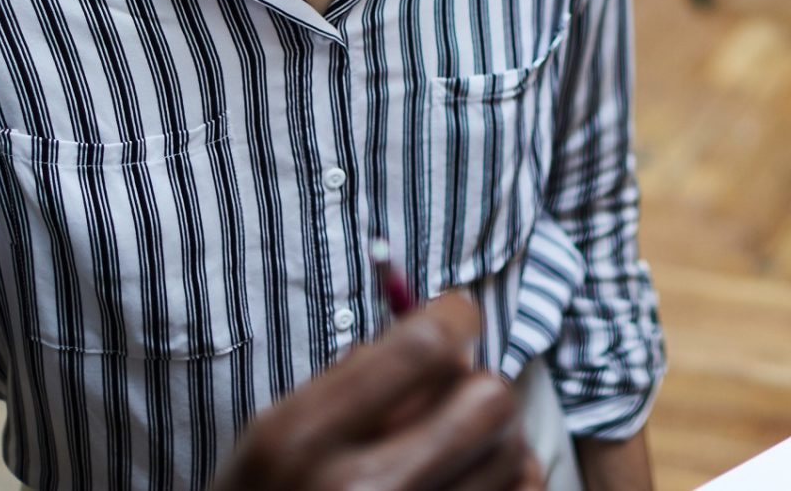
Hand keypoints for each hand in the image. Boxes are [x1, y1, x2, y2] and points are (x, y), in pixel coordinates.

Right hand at [209, 294, 542, 490]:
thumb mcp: (276, 432)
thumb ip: (352, 379)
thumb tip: (446, 334)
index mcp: (303, 438)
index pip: (425, 347)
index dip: (454, 317)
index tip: (454, 320)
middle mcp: (360, 490)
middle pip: (488, 399)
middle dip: (476, 385)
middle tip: (451, 395)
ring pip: (515, 451)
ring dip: (494, 439)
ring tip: (455, 448)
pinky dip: (508, 480)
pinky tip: (471, 479)